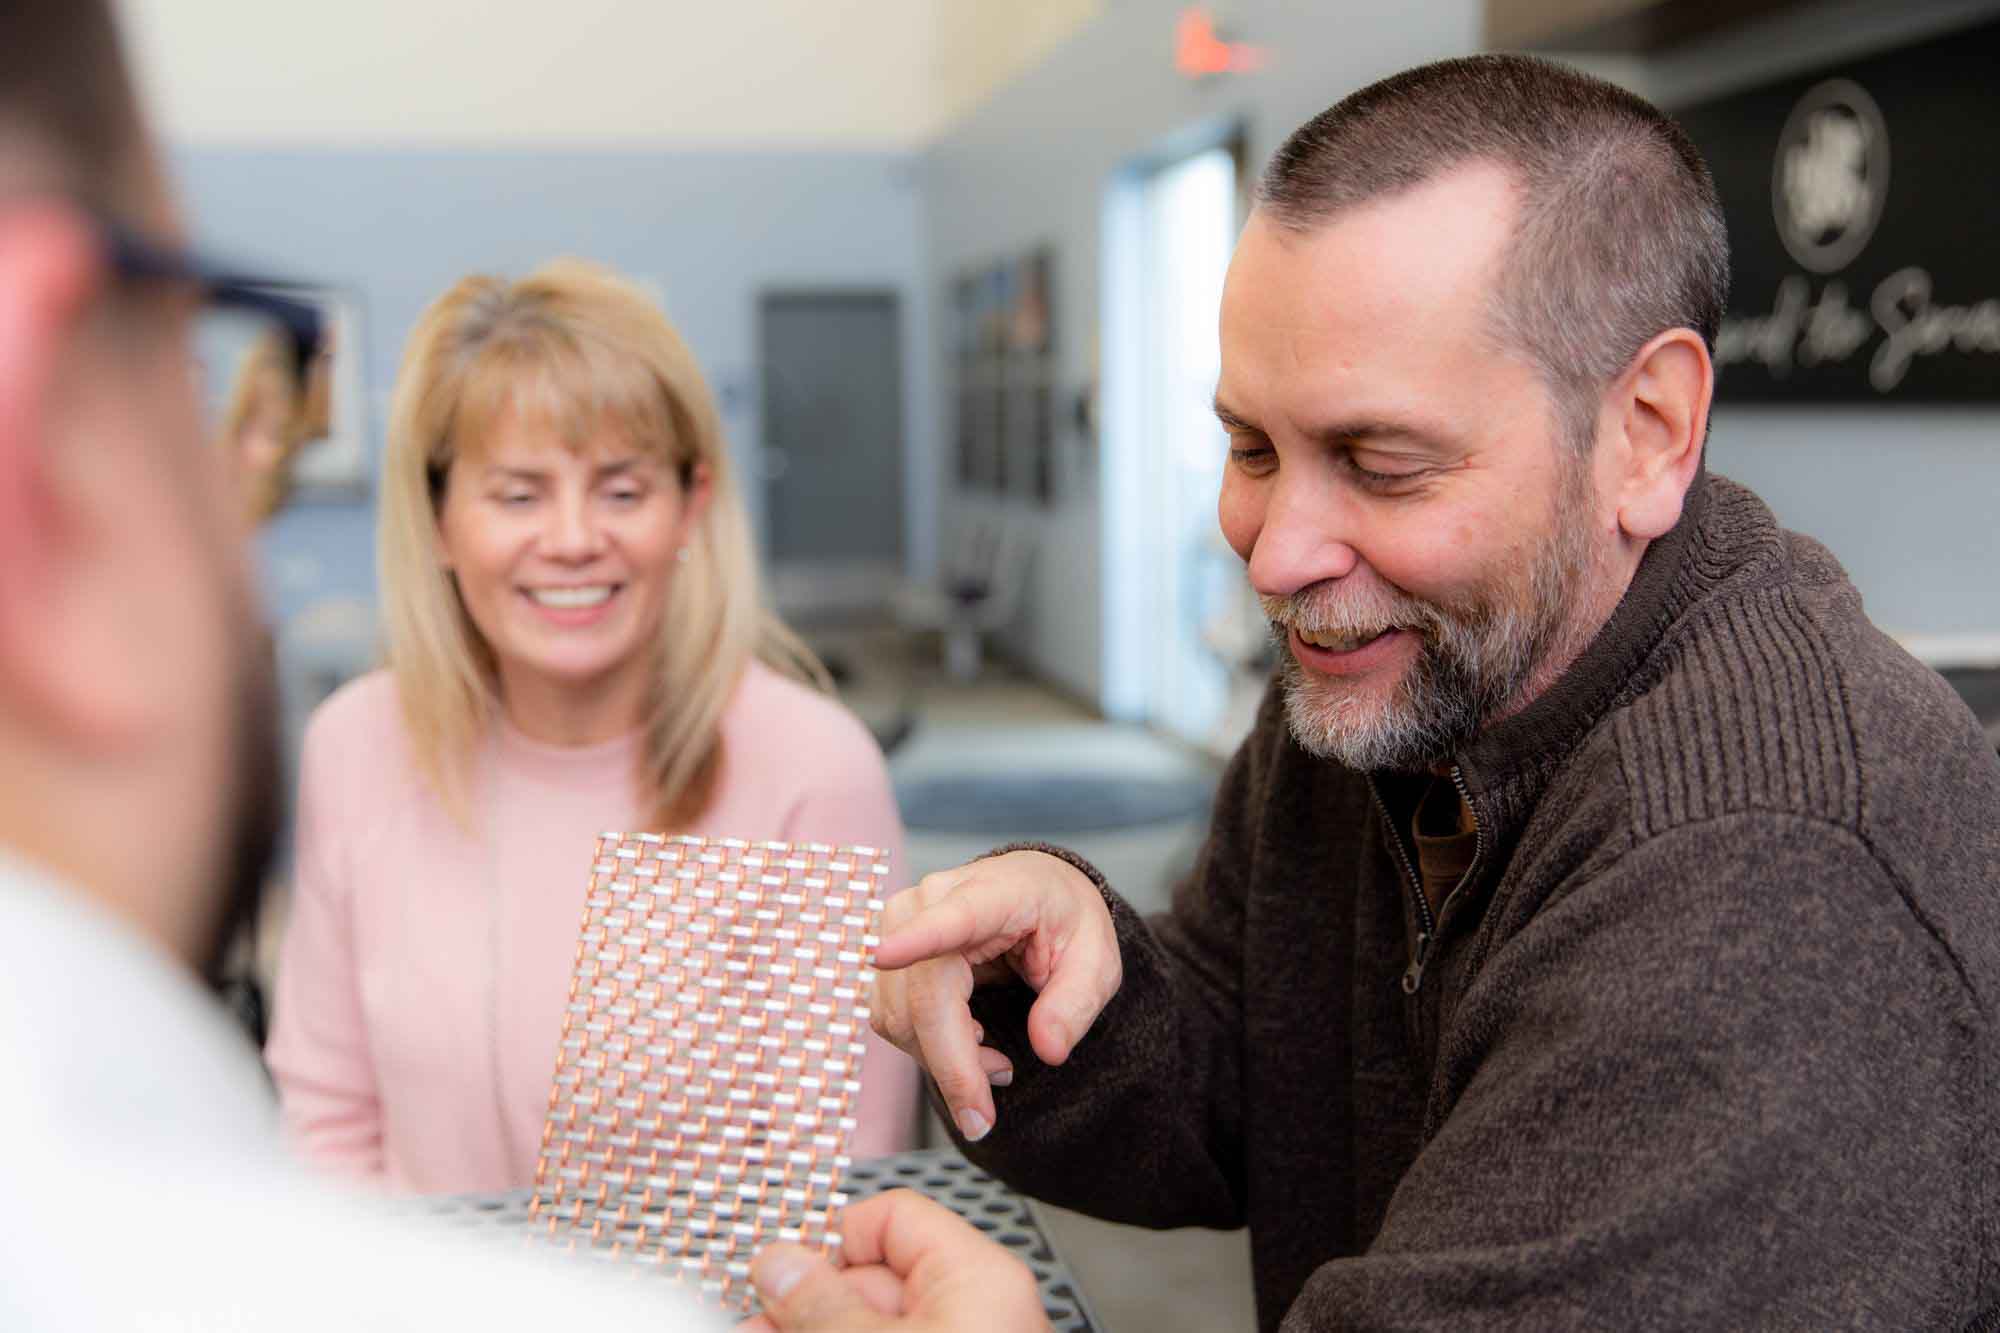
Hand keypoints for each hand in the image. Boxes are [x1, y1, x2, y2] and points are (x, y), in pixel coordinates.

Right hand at [742, 1189, 1048, 1331]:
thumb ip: (826, 1304)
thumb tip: (778, 1263)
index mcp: (978, 1277)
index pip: (893, 1217)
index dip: (828, 1240)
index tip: (777, 1273)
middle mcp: (974, 1310)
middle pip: (870, 1280)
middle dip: (805, 1301)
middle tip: (753, 1323)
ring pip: (870, 1321)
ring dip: (809, 1326)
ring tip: (756, 1331)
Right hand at [871, 850, 1119, 1141]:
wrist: (1034, 890)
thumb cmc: (1062, 918)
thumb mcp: (1096, 958)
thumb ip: (1075, 1003)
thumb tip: (1048, 1049)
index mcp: (992, 893)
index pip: (948, 919)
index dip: (915, 940)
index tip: (885, 956)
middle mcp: (931, 902)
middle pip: (922, 997)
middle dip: (952, 1065)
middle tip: (986, 1114)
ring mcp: (901, 925)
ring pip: (898, 1016)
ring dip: (942, 1059)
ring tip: (994, 1062)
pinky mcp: (887, 953)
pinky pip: (891, 1017)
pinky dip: (927, 1047)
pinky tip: (967, 1042)